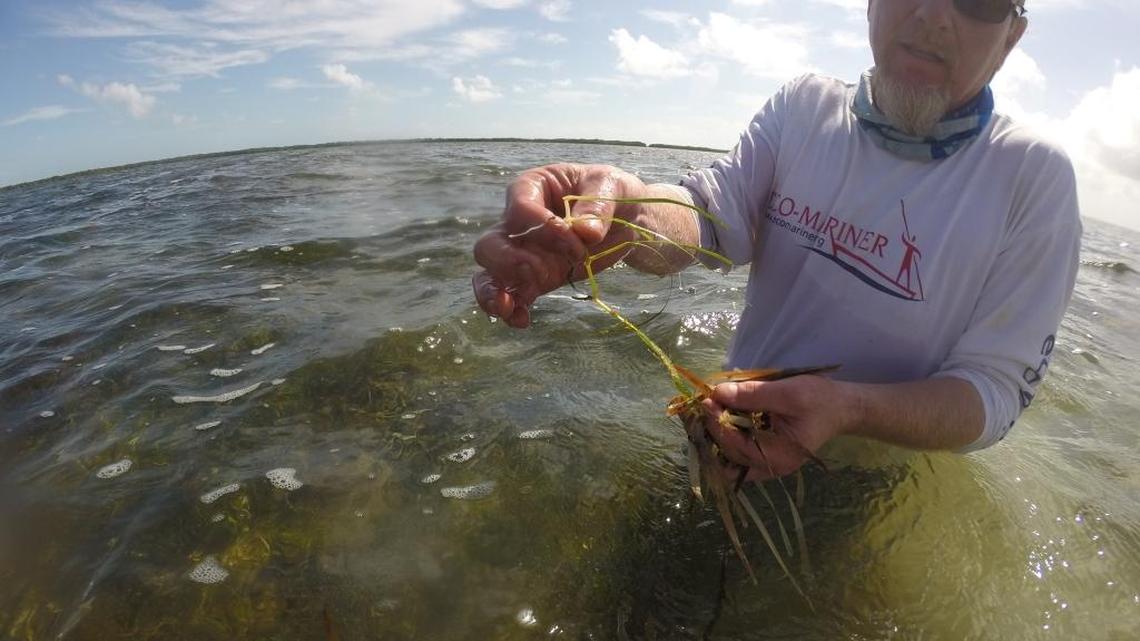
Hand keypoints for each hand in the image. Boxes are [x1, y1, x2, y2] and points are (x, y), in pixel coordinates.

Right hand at [472, 163, 646, 327]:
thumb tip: (586, 232)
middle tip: (540, 271)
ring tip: (504, 307)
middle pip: (490, 243)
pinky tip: (522, 321)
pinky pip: (515, 295)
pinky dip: (513, 310)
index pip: (520, 209)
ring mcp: (524, 253)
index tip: (578, 242)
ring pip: (491, 273)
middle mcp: (518, 222)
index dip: (545, 229)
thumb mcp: (610, 186)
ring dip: (492, 291)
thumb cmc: (611, 191)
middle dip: (508, 261)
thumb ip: (597, 206)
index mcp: (531, 188)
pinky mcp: (536, 278)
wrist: (626, 217)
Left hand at [703, 374, 853, 481]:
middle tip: (704, 400)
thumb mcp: (789, 392)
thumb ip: (754, 394)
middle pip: (727, 453)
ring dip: (715, 432)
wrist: (841, 408)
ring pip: (728, 455)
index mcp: (779, 457)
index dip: (717, 421)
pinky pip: (737, 452)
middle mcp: (770, 467)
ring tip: (709, 408)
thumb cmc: (820, 401)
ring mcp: (766, 464)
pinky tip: (721, 417)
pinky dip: (725, 435)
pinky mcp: (764, 454)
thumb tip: (718, 392)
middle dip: (713, 427)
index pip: (736, 444)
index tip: (706, 398)